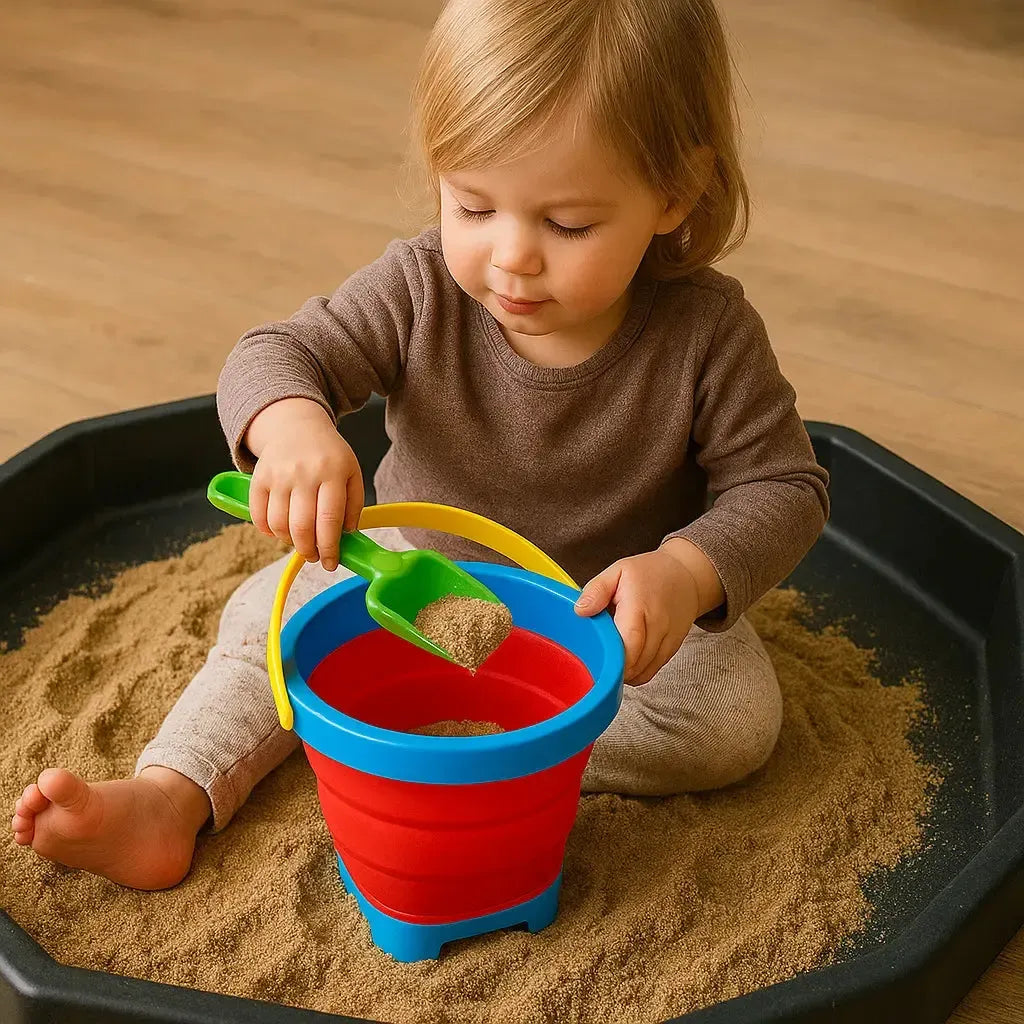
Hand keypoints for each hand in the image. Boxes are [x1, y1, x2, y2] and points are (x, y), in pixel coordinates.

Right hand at [244, 397, 363, 570]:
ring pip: (279, 524)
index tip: (331, 563)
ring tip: (300, 542)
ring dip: (289, 542)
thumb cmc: (329, 455)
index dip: (329, 548)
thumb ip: (354, 504)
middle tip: (314, 557)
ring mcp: (279, 475)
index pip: (330, 520)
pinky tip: (280, 531)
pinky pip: (259, 515)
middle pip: (302, 526)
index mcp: (333, 473)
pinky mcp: (259, 478)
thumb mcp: (352, 473)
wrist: (297, 426)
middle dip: (309, 551)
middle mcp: (304, 473)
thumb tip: (345, 535)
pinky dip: (268, 531)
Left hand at [574, 540, 723, 684]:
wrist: (686, 576)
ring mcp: (668, 639)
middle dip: (613, 668)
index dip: (612, 658)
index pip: (628, 641)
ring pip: (644, 670)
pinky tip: (626, 663)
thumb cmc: (649, 573)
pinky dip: (637, 673)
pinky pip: (652, 671)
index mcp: (639, 606)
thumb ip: (597, 590)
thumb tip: (580, 611)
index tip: (595, 661)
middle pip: (636, 661)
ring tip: (610, 660)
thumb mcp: (618, 571)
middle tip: (596, 661)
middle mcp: (658, 626)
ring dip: (625, 673)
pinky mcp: (672, 649)